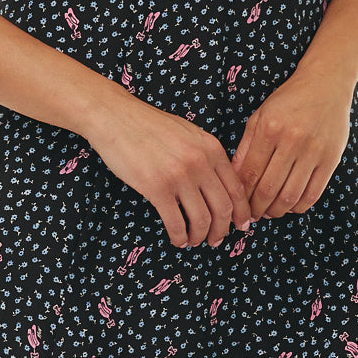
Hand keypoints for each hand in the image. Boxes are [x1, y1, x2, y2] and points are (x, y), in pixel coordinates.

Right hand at [83, 100, 254, 248]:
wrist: (115, 116)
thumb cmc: (148, 125)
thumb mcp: (188, 133)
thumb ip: (206, 155)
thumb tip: (218, 184)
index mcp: (211, 148)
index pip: (236, 188)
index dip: (241, 212)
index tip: (240, 225)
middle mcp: (200, 162)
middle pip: (223, 208)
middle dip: (222, 230)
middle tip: (216, 240)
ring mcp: (179, 176)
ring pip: (202, 220)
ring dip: (199, 237)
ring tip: (193, 241)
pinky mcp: (156, 188)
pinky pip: (176, 223)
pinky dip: (179, 237)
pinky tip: (177, 239)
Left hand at [231, 68, 354, 220]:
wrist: (326, 84)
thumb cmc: (289, 100)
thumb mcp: (260, 116)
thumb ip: (246, 147)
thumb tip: (233, 178)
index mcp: (269, 128)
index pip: (250, 173)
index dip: (242, 195)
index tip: (238, 205)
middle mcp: (292, 140)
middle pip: (269, 189)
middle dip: (257, 208)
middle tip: (252, 214)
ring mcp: (314, 151)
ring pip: (291, 196)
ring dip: (277, 211)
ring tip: (269, 211)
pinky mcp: (331, 159)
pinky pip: (313, 193)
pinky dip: (299, 206)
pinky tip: (290, 205)